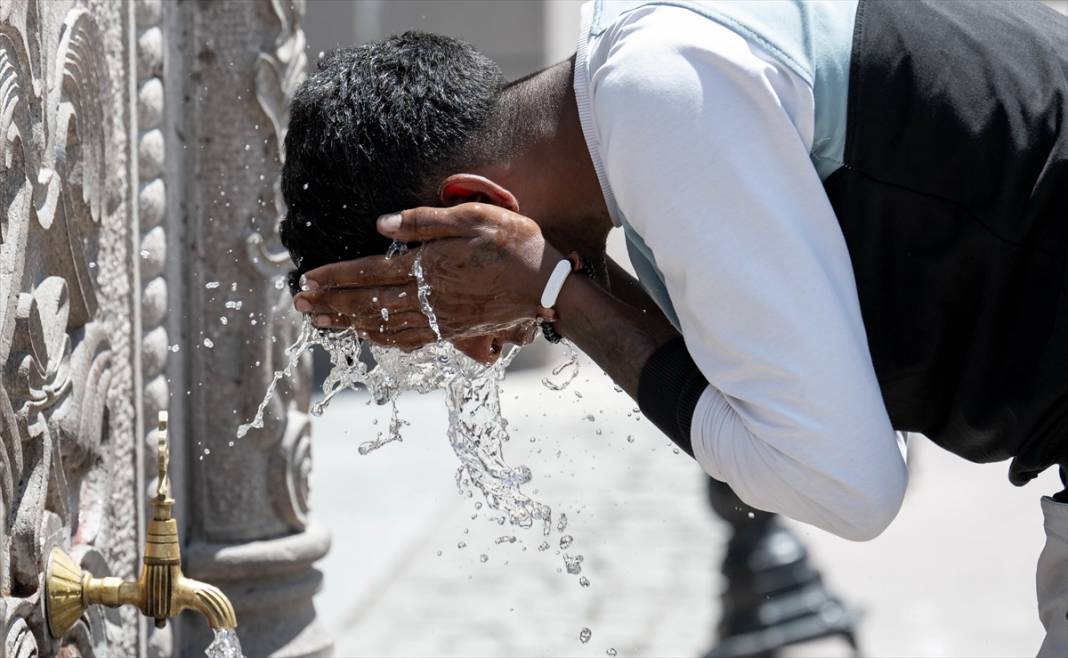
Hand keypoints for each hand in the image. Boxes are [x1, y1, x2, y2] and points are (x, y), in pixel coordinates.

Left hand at [292, 203, 562, 360]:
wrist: (548, 286)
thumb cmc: (515, 244)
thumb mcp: (474, 217)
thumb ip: (425, 222)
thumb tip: (381, 225)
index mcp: (429, 266)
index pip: (369, 272)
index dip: (335, 277)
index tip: (306, 281)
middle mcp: (429, 297)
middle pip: (368, 303)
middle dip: (330, 303)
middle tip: (299, 306)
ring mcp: (439, 318)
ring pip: (384, 324)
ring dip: (348, 323)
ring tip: (321, 322)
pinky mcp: (451, 330)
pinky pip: (408, 339)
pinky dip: (382, 338)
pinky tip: (367, 336)